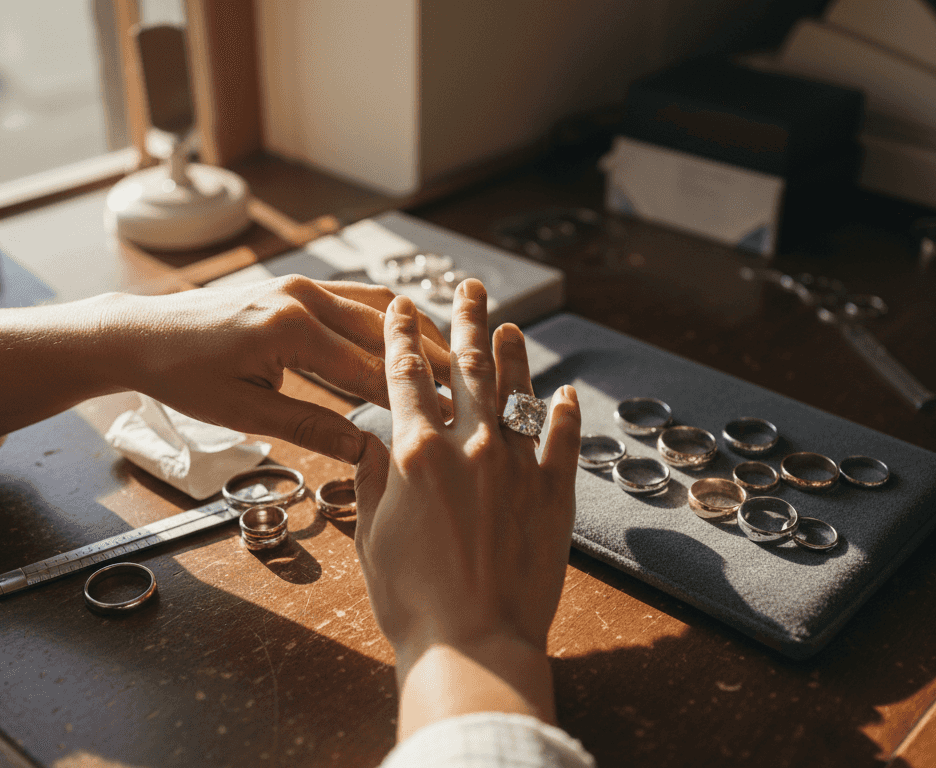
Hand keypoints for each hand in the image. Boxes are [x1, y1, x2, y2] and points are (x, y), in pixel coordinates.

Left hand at [108, 276, 452, 462]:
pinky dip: (390, 320)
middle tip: (472, 392)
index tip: (450, 419)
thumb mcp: (244, 413)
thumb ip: (311, 427)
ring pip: (379, 307)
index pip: (369, 370)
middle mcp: (302, 298)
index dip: (413, 397)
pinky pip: (357, 299)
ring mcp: (301, 286)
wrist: (141, 334)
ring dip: (418, 335)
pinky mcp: (296, 287)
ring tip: (455, 364)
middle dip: (431, 362)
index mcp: (289, 330)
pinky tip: (411, 341)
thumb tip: (366, 450)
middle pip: (387, 331)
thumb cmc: (183, 376)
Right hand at [353, 281, 580, 737]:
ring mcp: (518, 466)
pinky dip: (562, 413)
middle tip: (469, 287)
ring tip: (510, 326)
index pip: (405, 375)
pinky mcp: (554, 494)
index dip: (401, 335)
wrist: (474, 643)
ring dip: (513, 355)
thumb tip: (373, 442)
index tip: (401, 306)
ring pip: (517, 392)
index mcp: (417, 452)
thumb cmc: (413, 600)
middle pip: (468, 366)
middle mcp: (470, 446)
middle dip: (466, 320)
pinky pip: (561, 440)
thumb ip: (376, 479)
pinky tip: (563, 393)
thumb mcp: (372, 535)